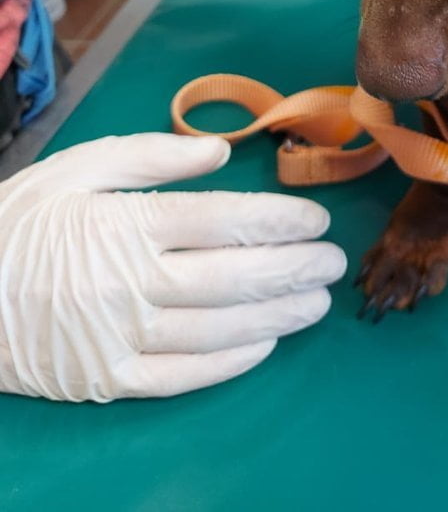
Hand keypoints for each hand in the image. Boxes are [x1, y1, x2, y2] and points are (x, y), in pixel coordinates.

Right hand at [0, 133, 345, 401]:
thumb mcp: (77, 167)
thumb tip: (220, 151)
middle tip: (333, 262)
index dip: (281, 221)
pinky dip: (228, 364)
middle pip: (233, 277)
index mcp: (128, 224)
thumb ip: (152, 155)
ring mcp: (120, 337)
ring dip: (277, 316)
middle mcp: (131, 283)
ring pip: (218, 329)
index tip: (317, 219)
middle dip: (294, 269)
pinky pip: (181, 376)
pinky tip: (263, 345)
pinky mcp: (107, 379)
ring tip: (316, 303)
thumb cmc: (20, 222)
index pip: (226, 221)